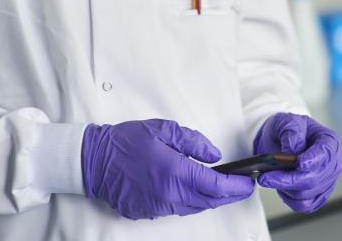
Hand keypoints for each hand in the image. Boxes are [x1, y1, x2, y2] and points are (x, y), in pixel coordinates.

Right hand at [81, 119, 253, 219]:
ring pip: (194, 207)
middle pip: (209, 201)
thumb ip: (193, 142)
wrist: (93, 160)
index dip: (236, 186)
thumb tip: (214, 155)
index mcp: (175, 172)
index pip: (216, 185)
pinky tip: (192, 189)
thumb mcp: (164, 130)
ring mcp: (157, 206)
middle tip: (242, 186)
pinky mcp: (147, 212)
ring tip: (221, 187)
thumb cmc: (126, 142)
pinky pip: (176, 209)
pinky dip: (189, 200)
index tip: (248, 182)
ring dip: (210, 198)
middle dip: (229, 195)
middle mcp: (169, 194)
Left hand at [253, 113, 341, 213]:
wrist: (281, 141)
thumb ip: (291, 131)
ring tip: (270, 179)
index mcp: (329, 141)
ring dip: (285, 189)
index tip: (299, 163)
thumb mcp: (286, 121)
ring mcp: (327, 181)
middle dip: (288, 180)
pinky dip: (291, 200)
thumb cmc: (287, 130)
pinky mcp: (318, 195)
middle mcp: (332, 163)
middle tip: (265, 177)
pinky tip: (281, 188)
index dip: (313, 160)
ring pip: (307, 194)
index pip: (325, 153)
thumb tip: (292, 151)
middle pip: (314, 179)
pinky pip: (306, 205)